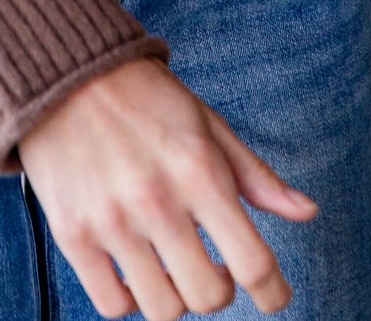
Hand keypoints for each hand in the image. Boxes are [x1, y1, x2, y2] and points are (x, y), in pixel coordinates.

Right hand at [18, 55, 315, 317]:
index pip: (253, 262)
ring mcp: (111, 222)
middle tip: (212, 269)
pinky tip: (134, 269)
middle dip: (219, 291)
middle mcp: (156, 200)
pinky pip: (112, 305)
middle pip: (208, 297)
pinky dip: (129, 299)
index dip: (274, 292)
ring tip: (170, 266)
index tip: (275, 295)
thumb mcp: (207, 124)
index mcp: (197, 169)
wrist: (64, 73)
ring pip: (163, 310)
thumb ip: (255, 175)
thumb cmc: (145, 97)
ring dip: (175, 296)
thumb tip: (306, 211)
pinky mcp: (72, 234)